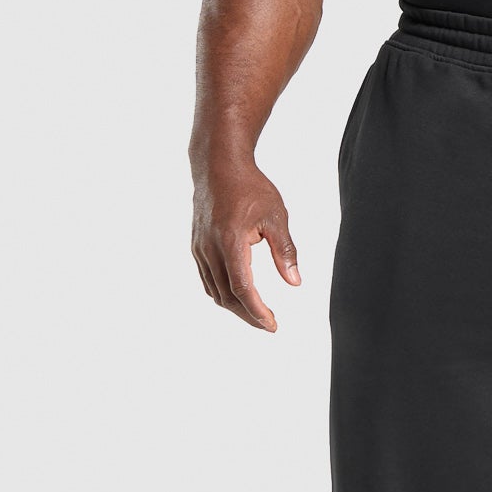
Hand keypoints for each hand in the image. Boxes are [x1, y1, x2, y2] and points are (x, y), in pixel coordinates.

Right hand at [191, 159, 299, 330]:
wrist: (218, 166)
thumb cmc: (250, 188)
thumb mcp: (276, 216)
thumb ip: (285, 251)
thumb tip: (295, 282)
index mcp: (230, 242)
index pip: (242, 288)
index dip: (257, 311)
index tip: (272, 325)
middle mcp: (210, 249)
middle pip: (226, 296)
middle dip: (248, 315)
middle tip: (268, 325)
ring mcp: (200, 248)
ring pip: (214, 290)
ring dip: (234, 307)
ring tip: (256, 314)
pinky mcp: (197, 246)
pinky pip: (207, 279)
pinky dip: (222, 293)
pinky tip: (237, 296)